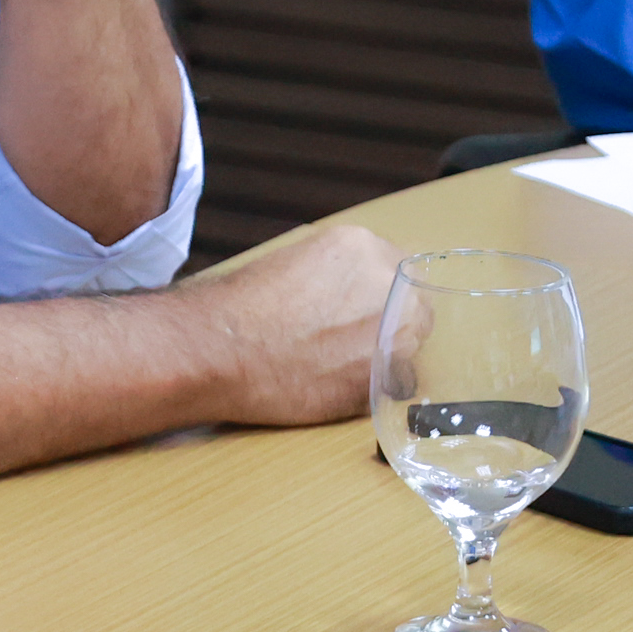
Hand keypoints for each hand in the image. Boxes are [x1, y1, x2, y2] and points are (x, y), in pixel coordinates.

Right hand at [176, 221, 404, 426]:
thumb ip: (339, 273)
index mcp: (361, 247)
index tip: (365, 307)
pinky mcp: (382, 377)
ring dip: (384, 353)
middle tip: (353, 338)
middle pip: (413, 306)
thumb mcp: (295, 262)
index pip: (398, 270)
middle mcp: (384, 285)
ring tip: (338, 362)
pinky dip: (373, 384)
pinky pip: (393, 381)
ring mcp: (389, 332)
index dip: (381, 293)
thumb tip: (356, 291)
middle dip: (390, 322)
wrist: (219, 350)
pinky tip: (336, 382)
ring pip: (407, 346)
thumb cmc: (240, 308)